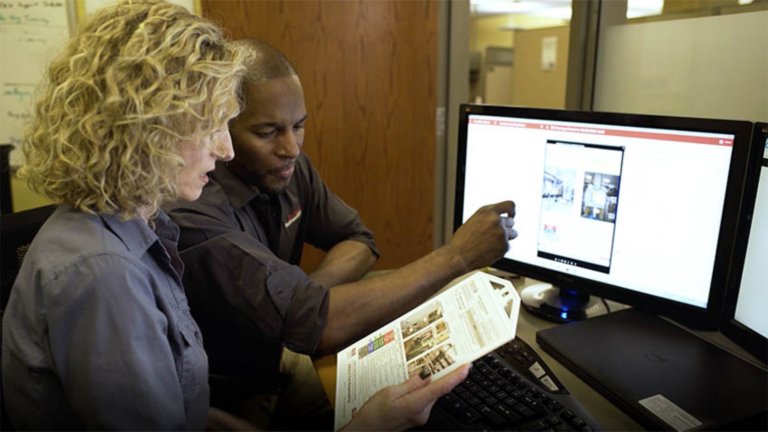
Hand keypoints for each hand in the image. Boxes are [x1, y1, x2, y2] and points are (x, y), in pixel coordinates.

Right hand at [340, 364, 470, 430]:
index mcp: (415, 404)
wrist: (365, 431)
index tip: (466, 367)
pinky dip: (420, 391)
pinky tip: (406, 389)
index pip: (441, 388)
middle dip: (434, 375)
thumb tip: (426, 373)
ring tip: (406, 379)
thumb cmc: (373, 414)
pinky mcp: (417, 417)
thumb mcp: (389, 392)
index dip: (456, 377)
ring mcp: (420, 416)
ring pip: (429, 394)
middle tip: (433, 360)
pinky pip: (423, 399)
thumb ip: (411, 382)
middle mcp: (422, 412)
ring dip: (424, 384)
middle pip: (436, 389)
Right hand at [448, 200, 516, 271]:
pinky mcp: (505, 246)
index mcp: (488, 211)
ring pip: (513, 234)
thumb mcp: (474, 220)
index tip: (511, 215)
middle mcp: (496, 220)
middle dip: (505, 227)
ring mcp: (502, 233)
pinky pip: (508, 246)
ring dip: (505, 237)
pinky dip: (501, 248)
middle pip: (511, 222)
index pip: (510, 205)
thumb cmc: (462, 240)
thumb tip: (502, 219)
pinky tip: (489, 250)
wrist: (459, 256)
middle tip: (493, 235)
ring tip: (491, 243)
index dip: (512, 211)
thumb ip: (489, 217)